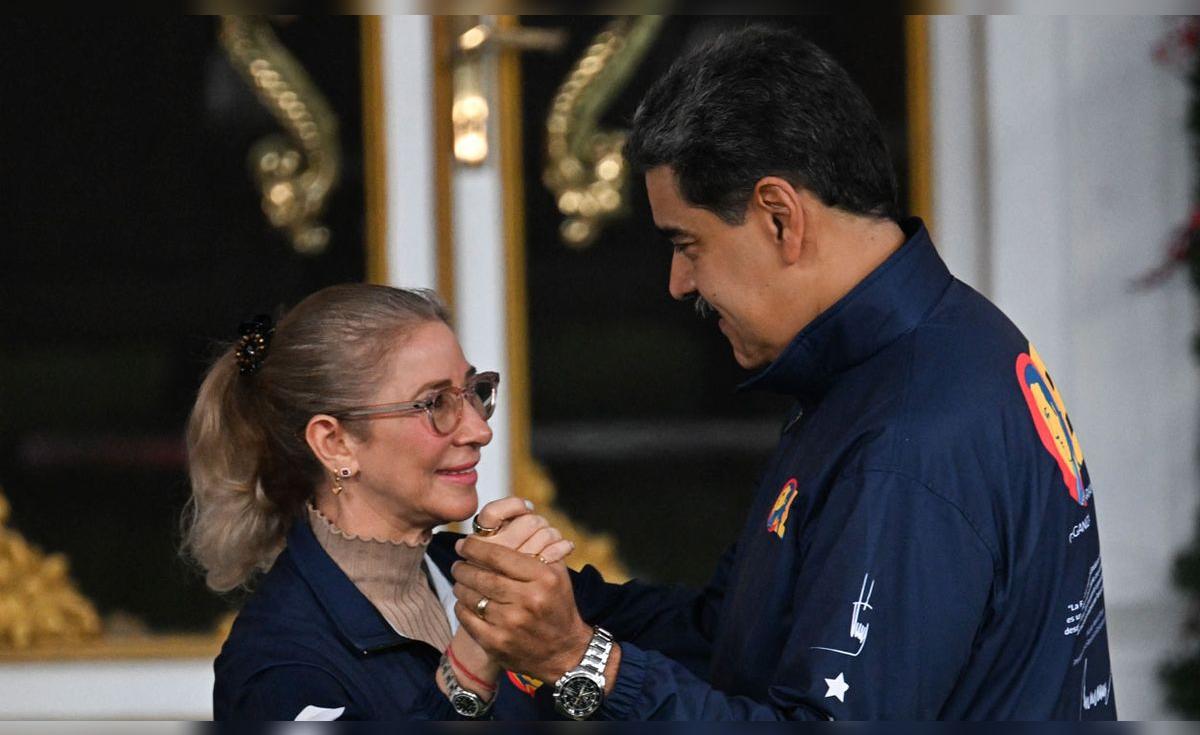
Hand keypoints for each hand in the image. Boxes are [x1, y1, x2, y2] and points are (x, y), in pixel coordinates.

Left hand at [440, 497, 574, 698]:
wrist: (563, 652)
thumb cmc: (557, 605)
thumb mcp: (556, 574)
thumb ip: (536, 549)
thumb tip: (506, 526)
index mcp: (543, 578)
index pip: (499, 556)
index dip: (475, 547)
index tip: (464, 543)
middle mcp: (528, 600)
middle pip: (482, 576)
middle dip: (463, 567)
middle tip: (457, 562)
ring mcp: (511, 624)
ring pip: (472, 597)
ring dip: (460, 586)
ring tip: (460, 580)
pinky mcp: (497, 643)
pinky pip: (468, 618)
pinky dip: (462, 607)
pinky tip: (465, 601)